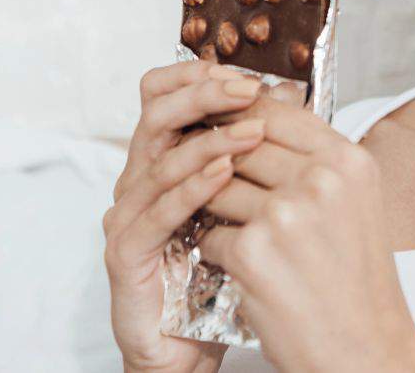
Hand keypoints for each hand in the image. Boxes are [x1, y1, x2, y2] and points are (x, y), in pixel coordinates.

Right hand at [102, 60, 270, 372]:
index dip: (196, 77)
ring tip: (253, 131)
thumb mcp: (240, 207)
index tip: (245, 69)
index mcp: (161, 162)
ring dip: (210, 141)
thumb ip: (249, 159)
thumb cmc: (217, 275)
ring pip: (160, 161)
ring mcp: (127, 216)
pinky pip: (158, 212)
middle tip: (248, 88)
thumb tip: (288, 104)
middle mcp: (137, 181)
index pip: (164, 99)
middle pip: (157, 116)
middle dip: (204, 95)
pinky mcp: (126, 253)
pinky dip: (192, 190)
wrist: (188, 347)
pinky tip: (225, 175)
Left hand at [198, 96, 414, 371]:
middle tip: (204, 172)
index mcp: (348, 161)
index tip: (218, 121)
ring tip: (235, 230)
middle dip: (217, 160)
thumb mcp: (354, 204)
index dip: (239, 114)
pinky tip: (242, 269)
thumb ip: (314, 163)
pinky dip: (217, 252)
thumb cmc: (358, 285)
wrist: (366, 350)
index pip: (275, 111)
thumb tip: (259, 123)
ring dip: (216, 210)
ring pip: (217, 187)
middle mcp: (321, 180)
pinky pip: (210, 235)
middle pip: (241, 143)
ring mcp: (285, 214)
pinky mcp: (254, 252)